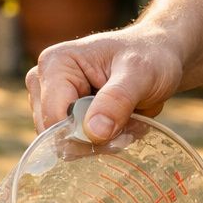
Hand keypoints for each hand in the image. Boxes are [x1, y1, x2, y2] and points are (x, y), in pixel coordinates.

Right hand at [24, 26, 185, 141]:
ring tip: (126, 120)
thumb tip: (93, 132)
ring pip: (67, 145)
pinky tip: (120, 126)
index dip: (84, 134)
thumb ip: (117, 99)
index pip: (54, 118)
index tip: (120, 128)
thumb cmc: (149, 56)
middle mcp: (44, 83)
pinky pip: (76, 146)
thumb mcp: (140, 73)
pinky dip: (102, 143)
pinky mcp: (63, 117)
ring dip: (102, 142)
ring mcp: (51, 102)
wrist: (158, 55)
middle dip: (94, 139)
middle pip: (56, 136)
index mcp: (54, 64)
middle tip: (127, 122)